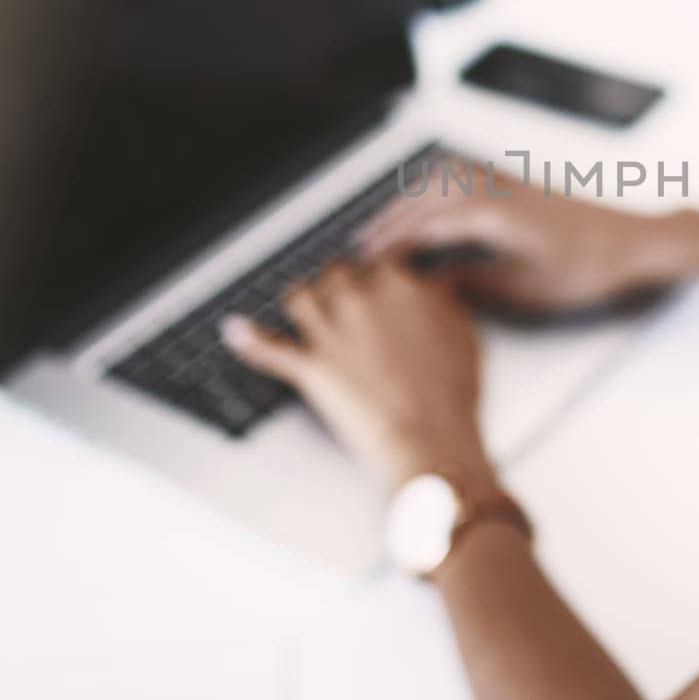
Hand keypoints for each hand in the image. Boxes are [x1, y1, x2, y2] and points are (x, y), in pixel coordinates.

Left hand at [219, 256, 488, 494]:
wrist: (431, 441)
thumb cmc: (453, 396)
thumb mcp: (464, 334)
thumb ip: (444, 300)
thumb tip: (437, 283)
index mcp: (402, 285)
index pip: (380, 258)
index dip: (377, 270)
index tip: (377, 276)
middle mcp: (362, 299)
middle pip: (337, 271)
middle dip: (339, 282)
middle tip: (342, 293)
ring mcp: (332, 331)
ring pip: (301, 295)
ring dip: (301, 298)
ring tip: (301, 304)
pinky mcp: (310, 365)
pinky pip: (268, 347)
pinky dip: (248, 338)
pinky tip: (234, 329)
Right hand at [356, 156, 679, 314]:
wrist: (633, 241)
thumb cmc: (589, 267)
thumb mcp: (529, 289)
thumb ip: (477, 283)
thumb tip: (437, 281)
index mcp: (494, 216)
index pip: (427, 225)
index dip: (393, 242)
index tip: (369, 259)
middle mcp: (497, 190)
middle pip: (427, 196)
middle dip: (392, 218)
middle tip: (364, 242)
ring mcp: (509, 181)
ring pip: (444, 178)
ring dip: (412, 197)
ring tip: (390, 222)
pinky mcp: (520, 183)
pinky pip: (465, 173)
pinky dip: (438, 184)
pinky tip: (434, 200)